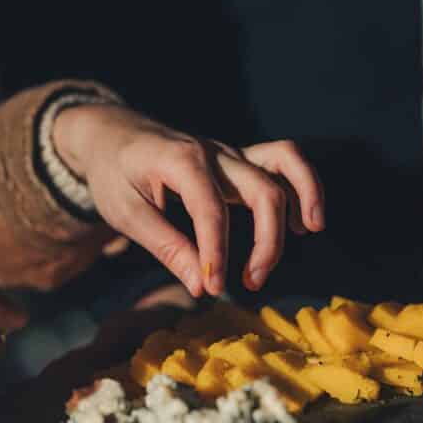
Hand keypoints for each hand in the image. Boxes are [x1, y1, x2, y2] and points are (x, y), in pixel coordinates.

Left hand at [52, 106, 324, 298]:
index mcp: (181, 160)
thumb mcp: (126, 213)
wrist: (112, 134)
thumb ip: (166, 247)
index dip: (216, 253)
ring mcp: (230, 153)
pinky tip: (301, 225)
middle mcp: (214, 152)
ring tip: (310, 231)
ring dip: (305, 194)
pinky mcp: (239, 160)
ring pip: (285, 162)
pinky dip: (300, 188)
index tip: (212, 288)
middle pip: (262, 190)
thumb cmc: (114, 173)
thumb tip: (201, 287)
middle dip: (266, 241)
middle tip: (251, 283)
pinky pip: (282, 163)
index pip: (211, 210)